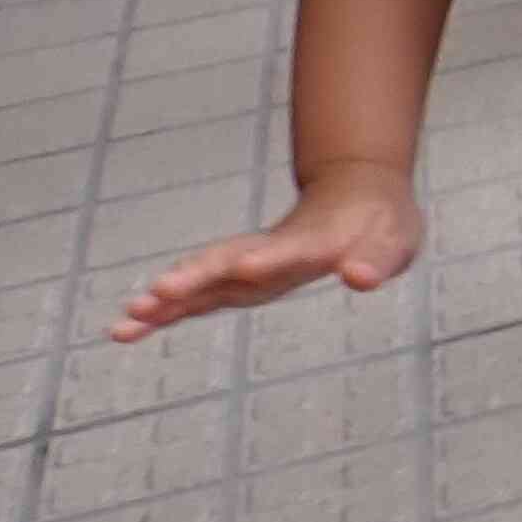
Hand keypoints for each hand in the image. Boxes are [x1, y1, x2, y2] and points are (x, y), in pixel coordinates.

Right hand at [110, 161, 423, 340]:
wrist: (359, 193)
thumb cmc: (381, 222)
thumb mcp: (395, 241)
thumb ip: (378, 259)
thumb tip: (361, 278)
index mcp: (313, 242)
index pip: (287, 252)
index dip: (267, 260)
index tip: (245, 267)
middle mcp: (272, 251)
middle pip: (227, 263)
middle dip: (194, 279)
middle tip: (158, 295)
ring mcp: (252, 263)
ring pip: (203, 279)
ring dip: (168, 299)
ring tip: (126, 323)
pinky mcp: (242, 276)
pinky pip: (200, 295)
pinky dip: (168, 309)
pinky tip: (130, 328)